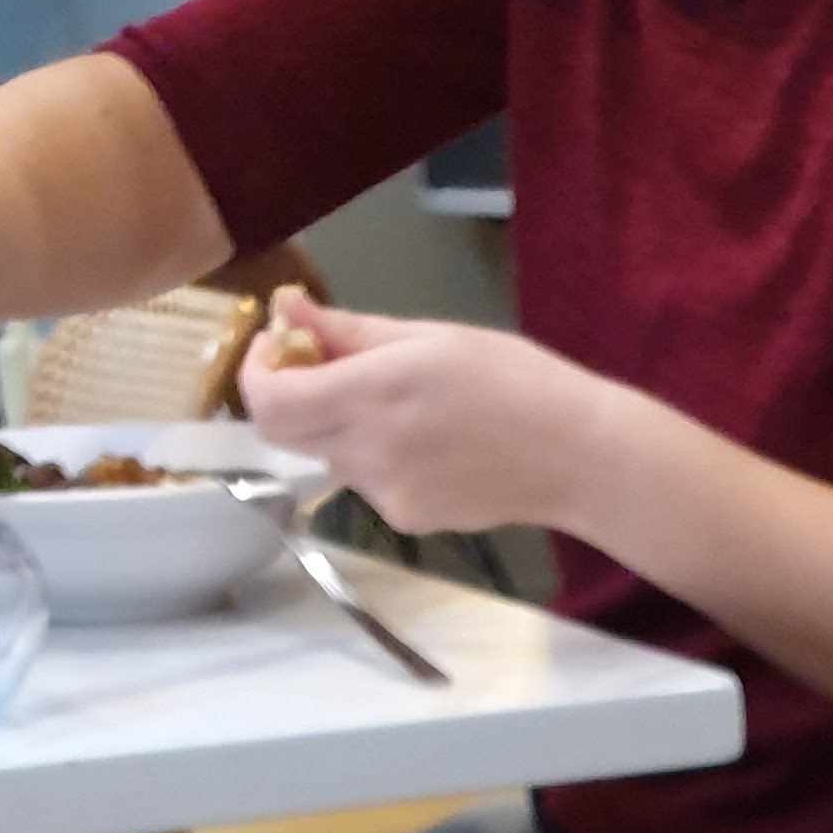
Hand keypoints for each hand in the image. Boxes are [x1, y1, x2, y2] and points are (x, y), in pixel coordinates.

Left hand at [238, 294, 613, 538]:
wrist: (575, 456)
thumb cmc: (515, 380)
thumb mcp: (430, 337)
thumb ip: (348, 331)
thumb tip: (288, 312)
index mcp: (372, 394)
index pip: (269, 400)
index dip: (256, 370)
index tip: (278, 344)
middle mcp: (368, 451)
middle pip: (283, 432)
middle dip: (289, 393)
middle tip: (322, 363)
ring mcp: (385, 493)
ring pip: (327, 452)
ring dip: (337, 422)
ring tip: (400, 402)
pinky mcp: (405, 520)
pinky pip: (364, 479)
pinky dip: (373, 453)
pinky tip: (427, 441)